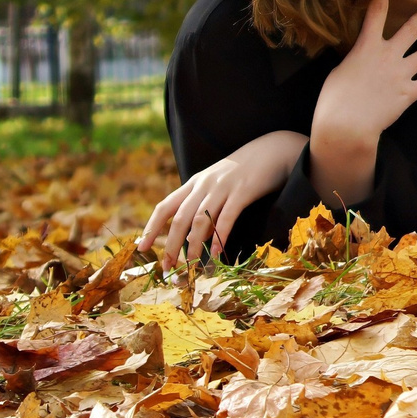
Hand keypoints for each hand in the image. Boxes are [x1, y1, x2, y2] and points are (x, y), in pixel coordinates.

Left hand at [142, 130, 307, 265]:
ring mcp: (223, 187)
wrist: (274, 149)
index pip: (165, 206)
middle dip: (171, 245)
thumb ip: (203, 202)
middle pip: (179, 218)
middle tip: (167, 268)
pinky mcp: (243, 192)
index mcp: (194, 183)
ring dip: (193, 245)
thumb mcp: (218, 183)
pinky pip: (226, 218)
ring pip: (200, 220)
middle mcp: (204, 184)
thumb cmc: (246, 170)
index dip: (151, 228)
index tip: (142, 248)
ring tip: (191, 266)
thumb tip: (191, 234)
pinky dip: (219, 237)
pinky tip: (216, 254)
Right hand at [308, 0, 416, 204]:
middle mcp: (387, 56)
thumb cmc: (335, 100)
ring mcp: (401, 73)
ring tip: (409, 70)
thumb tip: (364, 60)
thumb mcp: (340, 71)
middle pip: (412, 29)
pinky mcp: (410, 92)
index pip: (376, 13)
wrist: (347, 126)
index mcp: (366, 47)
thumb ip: (357, 60)